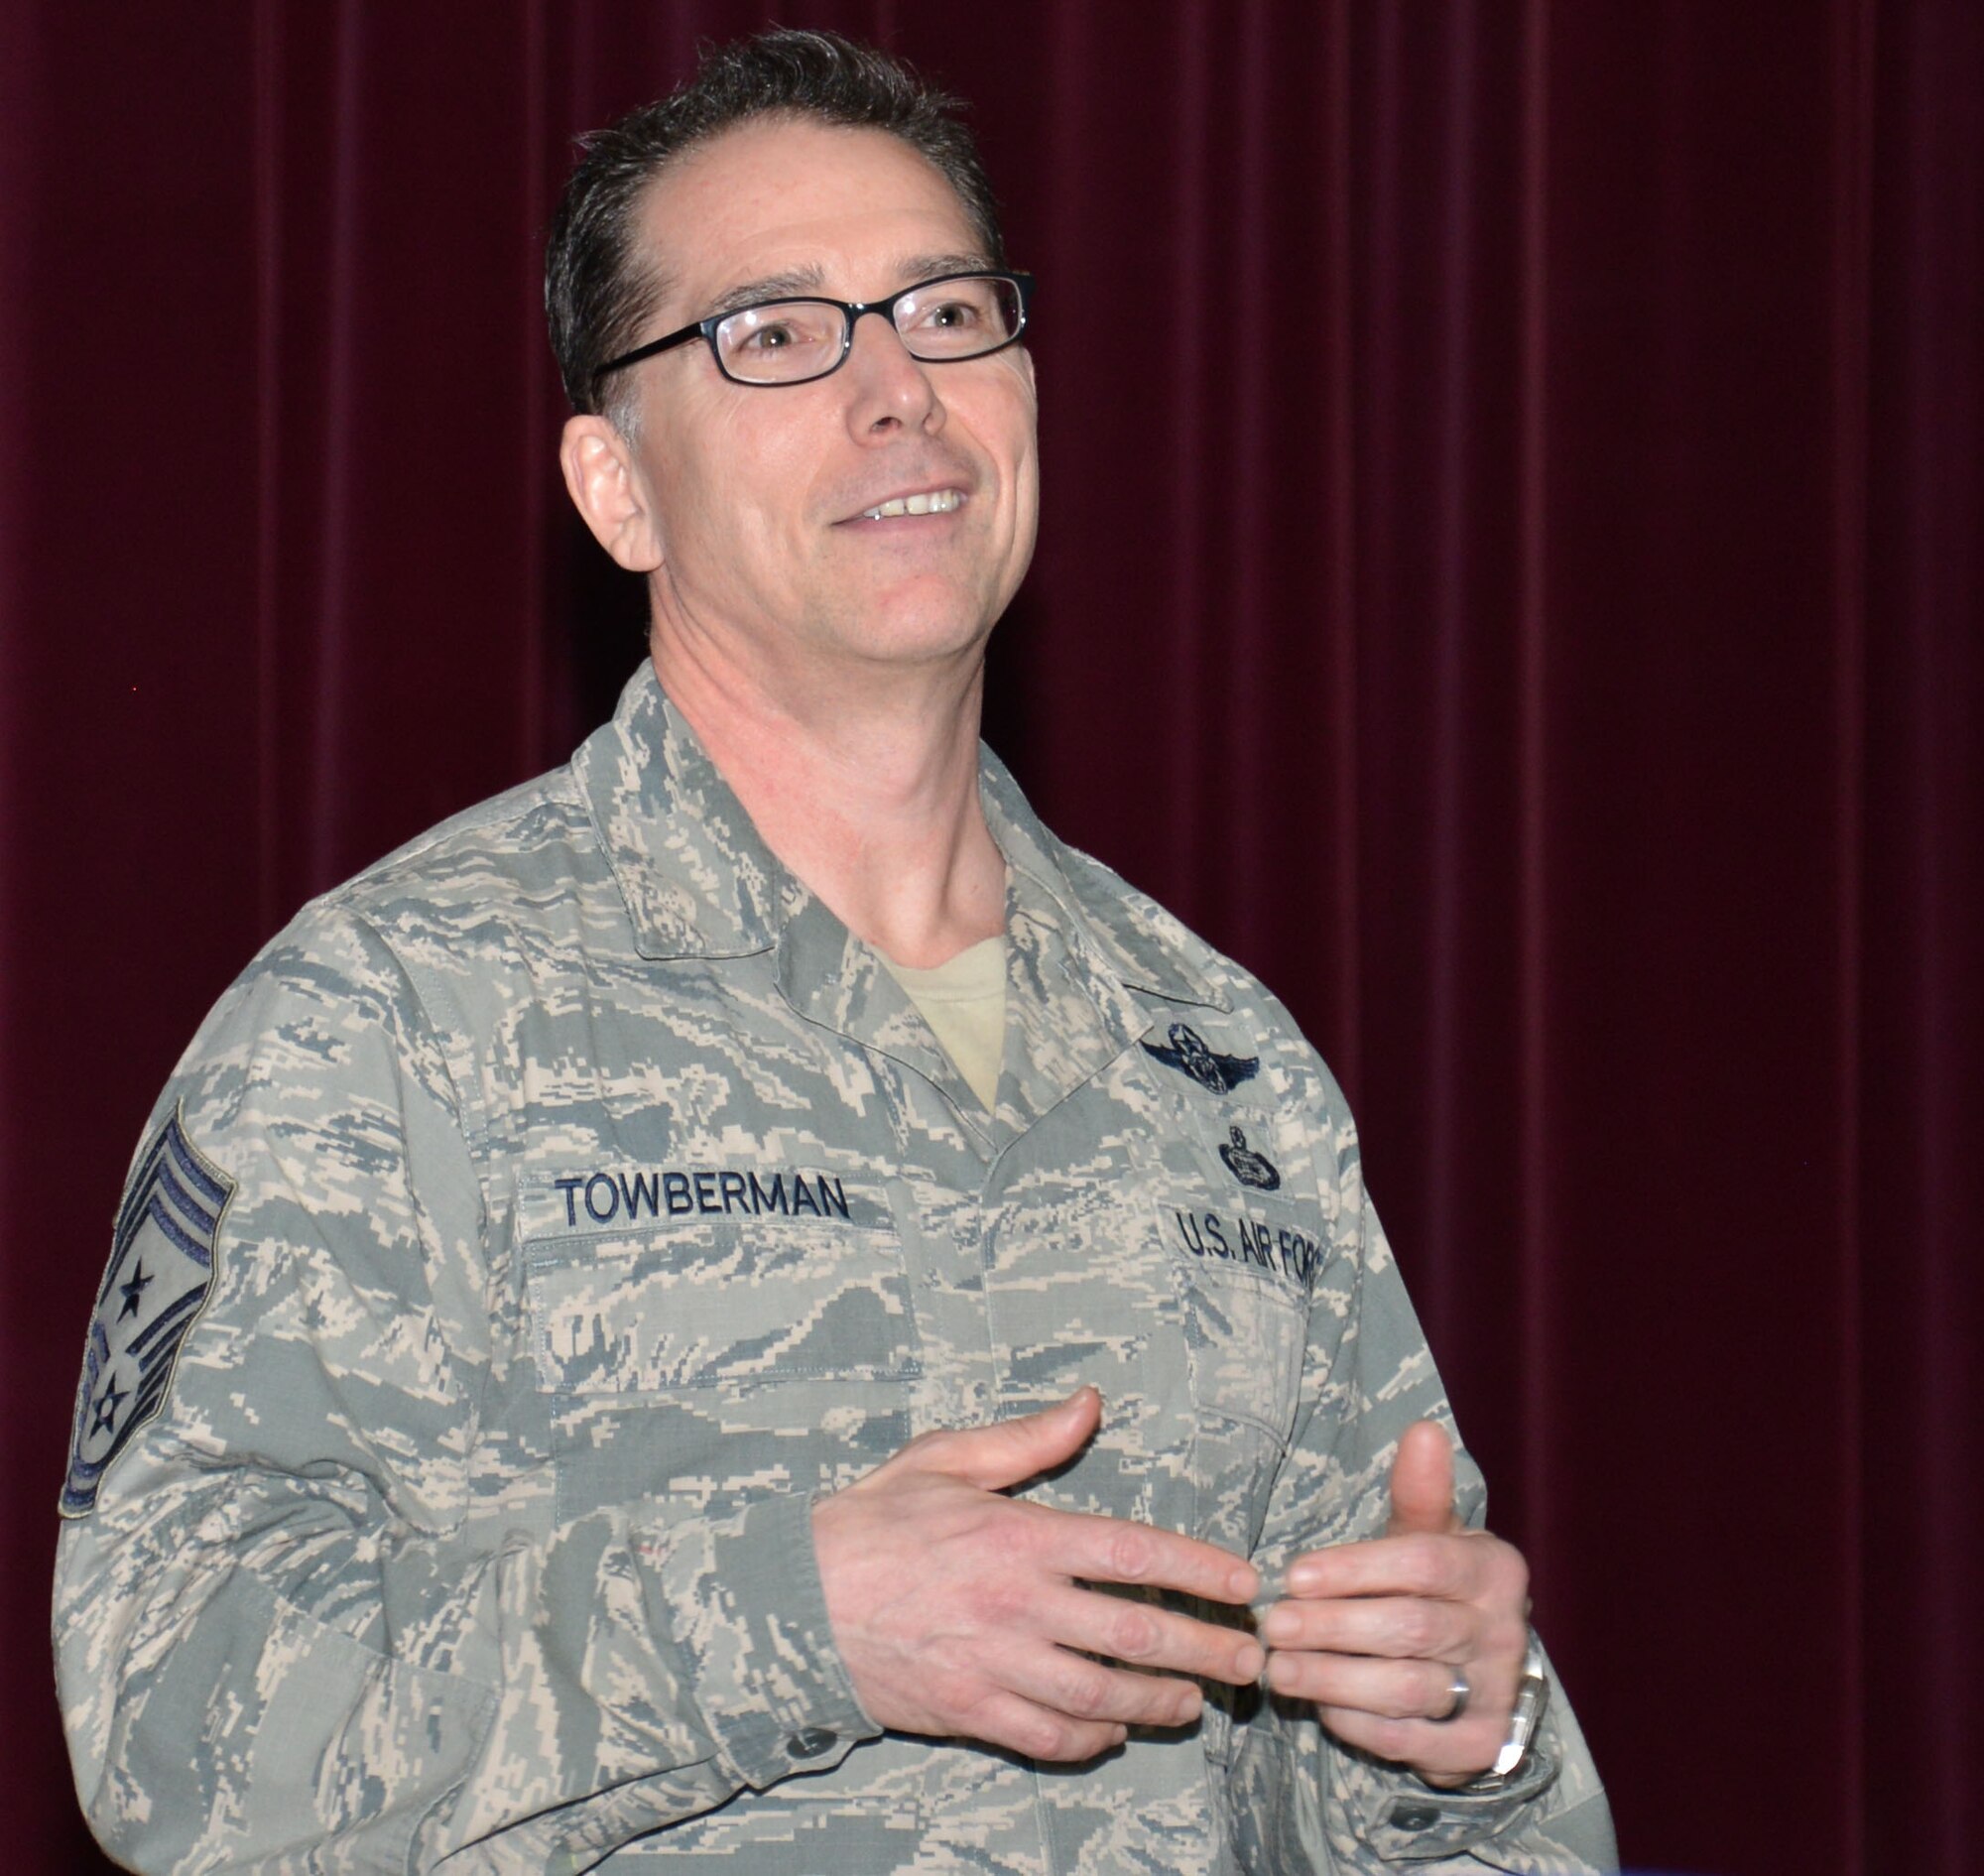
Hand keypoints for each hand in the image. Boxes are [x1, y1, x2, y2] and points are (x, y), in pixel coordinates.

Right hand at [812, 1386, 1264, 1762]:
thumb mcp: (945, 1459)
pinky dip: (1091, 1738)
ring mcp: (994, 1664)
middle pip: (1134, 1635)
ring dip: (1159, 1702)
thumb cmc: (873, 1523)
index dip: (1197, 1569)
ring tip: (1193, 1702)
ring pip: (1101, 1695)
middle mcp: (1015, 1604)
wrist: (792, 1600)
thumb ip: (1027, 1439)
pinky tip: (1114, 1729)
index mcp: (1017, 1535)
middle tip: (1248, 1660)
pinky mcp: (970, 1710)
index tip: (1242, 1582)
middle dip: (1203, 1650)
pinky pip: (1049, 1737)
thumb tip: (1091, 1403)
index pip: (1132, 1552)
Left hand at [1258, 1420, 1529, 1784]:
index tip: (1294, 1574)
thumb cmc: (1437, 1588)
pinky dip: (1356, 1722)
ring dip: (1333, 1678)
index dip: (1354, 1568)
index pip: (1423, 1563)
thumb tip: (1423, 1430)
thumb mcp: (1431, 1535)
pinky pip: (1407, 1739)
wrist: (1481, 1673)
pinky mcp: (1476, 1747)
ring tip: (1278, 1668)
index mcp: (1494, 1570)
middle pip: (1409, 1628)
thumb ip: (1419, 1492)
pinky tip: (1317, 1704)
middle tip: (1272, 1625)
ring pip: (1405, 1688)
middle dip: (1332, 1626)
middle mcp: (1503, 1632)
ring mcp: (1495, 1694)